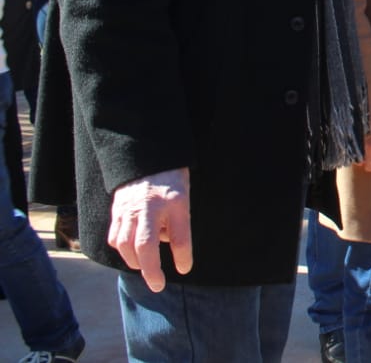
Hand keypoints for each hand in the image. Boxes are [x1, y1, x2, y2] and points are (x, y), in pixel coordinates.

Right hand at [108, 167, 192, 292]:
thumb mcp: (184, 198)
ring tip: (145, 269)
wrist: (148, 156)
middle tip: (157, 285)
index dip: (182, 256)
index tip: (184, 269)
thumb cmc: (171, 180)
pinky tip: (131, 253)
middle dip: (150, 270)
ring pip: (124, 244)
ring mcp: (129, 208)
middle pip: (145, 245)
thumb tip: (165, 247)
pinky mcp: (116, 210)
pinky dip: (121, 250)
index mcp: (173, 201)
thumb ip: (177, 224)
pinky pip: (114, 237)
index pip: (180, 235)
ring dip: (134, 262)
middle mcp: (149, 206)